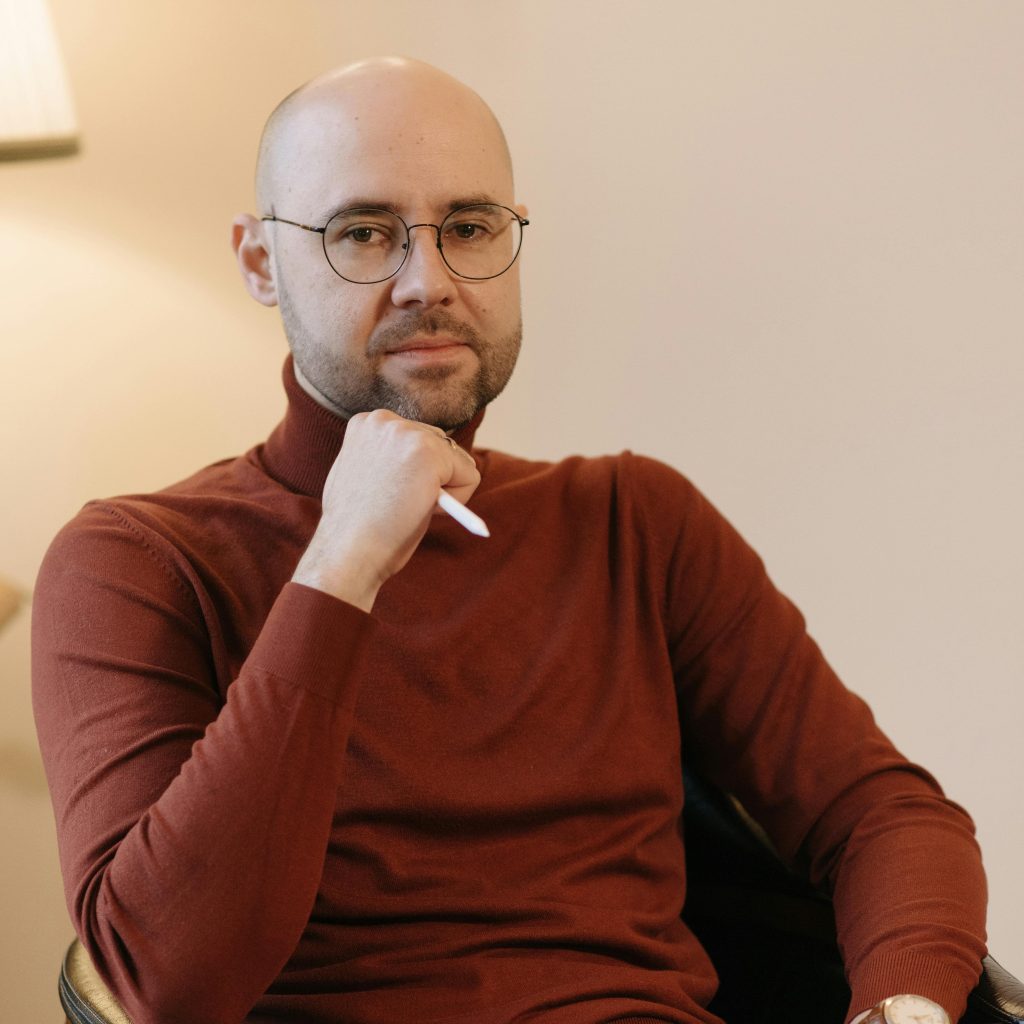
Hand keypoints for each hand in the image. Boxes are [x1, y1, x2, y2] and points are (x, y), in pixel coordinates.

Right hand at [292, 410, 480, 610]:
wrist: (349, 553)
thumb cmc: (356, 529)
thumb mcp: (366, 479)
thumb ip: (389, 462)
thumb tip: (422, 467)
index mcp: (366, 424)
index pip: (416, 439)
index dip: (411, 474)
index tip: (390, 493)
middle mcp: (385, 420)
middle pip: (440, 445)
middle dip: (433, 478)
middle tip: (403, 504)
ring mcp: (407, 433)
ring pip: (457, 461)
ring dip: (444, 490)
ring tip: (409, 507)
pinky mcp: (430, 452)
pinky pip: (470, 477)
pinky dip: (458, 501)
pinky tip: (423, 510)